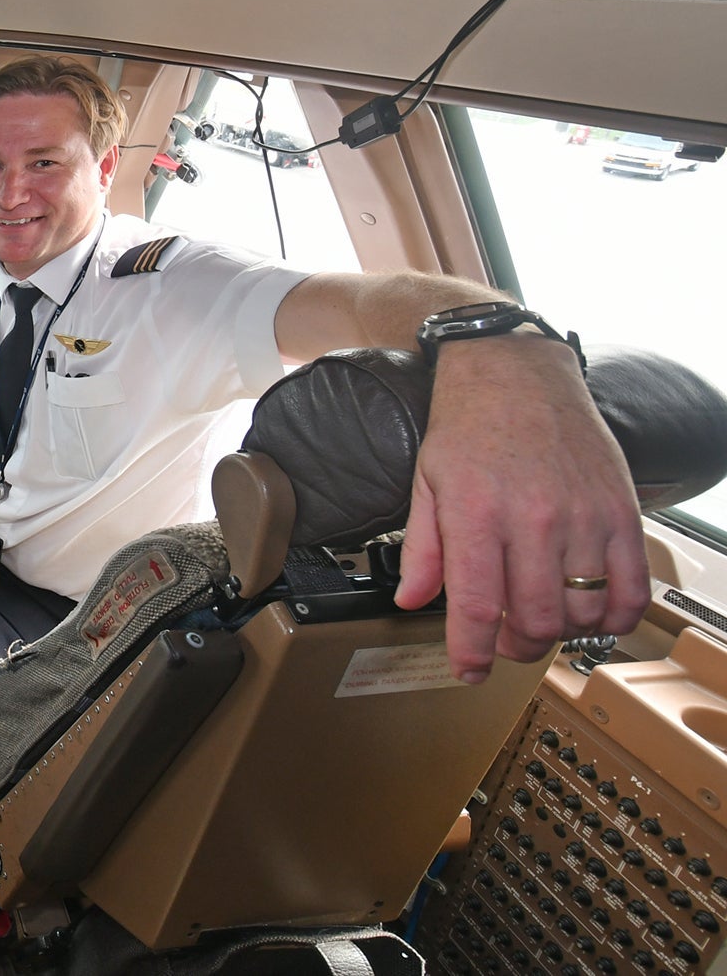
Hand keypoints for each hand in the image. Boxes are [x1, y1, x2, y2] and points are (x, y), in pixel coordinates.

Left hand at [396, 335, 647, 682]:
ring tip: (540, 617)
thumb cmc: (469, 424)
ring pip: (582, 612)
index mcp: (477, 514)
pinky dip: (614, 616)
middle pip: (534, 621)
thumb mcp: (426, 482)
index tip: (466, 670)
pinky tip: (590, 611)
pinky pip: (631, 588)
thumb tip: (411, 600)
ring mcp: (583, 516)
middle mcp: (532, 519)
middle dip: (514, 647)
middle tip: (503, 640)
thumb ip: (422, 549)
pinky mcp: (620, 511)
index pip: (476, 608)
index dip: (470, 653)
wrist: (517, 372)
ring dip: (560, 633)